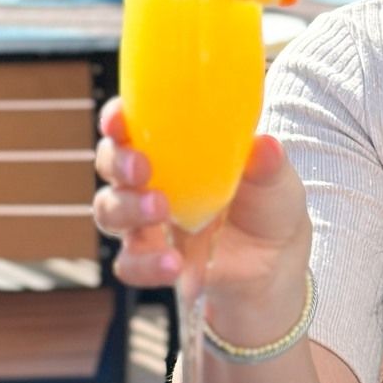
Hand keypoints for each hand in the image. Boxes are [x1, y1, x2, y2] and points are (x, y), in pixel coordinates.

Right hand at [93, 99, 310, 334]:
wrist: (274, 263)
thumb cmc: (266, 205)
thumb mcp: (275, 180)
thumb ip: (266, 163)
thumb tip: (265, 145)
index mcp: (172, 147)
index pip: (131, 124)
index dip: (117, 118)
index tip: (119, 119)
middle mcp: (149, 180)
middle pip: (109, 163)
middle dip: (118, 162)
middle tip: (142, 168)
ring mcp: (144, 222)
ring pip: (108, 210)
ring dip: (127, 208)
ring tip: (161, 211)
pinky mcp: (149, 260)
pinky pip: (129, 264)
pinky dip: (146, 264)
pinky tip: (173, 264)